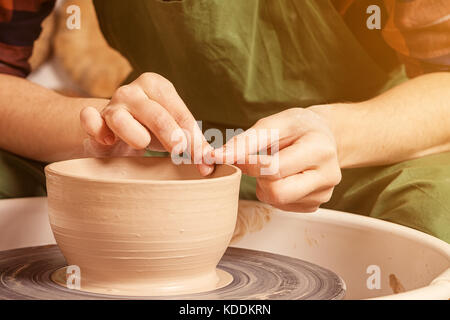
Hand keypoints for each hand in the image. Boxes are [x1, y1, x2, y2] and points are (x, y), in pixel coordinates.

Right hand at [79, 72, 213, 174]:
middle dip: (172, 136)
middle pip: (156, 114)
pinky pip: (88, 119)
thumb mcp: (174, 131)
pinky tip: (108, 142)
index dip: (195, 139)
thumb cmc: (152, 128)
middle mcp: (133, 91)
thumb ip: (193, 145)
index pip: (181, 114)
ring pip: (120, 118)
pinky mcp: (94, 119)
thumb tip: (210, 165)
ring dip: (135, 135)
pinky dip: (95, 128)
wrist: (116, 127)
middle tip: (181, 153)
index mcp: (158, 86)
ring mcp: (111, 105)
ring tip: (144, 145)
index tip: (204, 161)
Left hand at [213, 108, 341, 211]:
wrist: (325, 136)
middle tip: (257, 164)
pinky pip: (282, 206)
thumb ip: (246, 140)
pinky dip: (274, 193)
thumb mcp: (275, 123)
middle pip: (277, 192)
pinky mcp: (315, 204)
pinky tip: (283, 177)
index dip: (248, 164)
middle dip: (259, 179)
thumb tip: (217, 157)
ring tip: (273, 167)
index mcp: (320, 149)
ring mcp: (323, 194)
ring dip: (265, 186)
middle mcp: (328, 175)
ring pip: (277, 201)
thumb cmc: (298, 127)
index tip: (232, 157)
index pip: (274, 168)